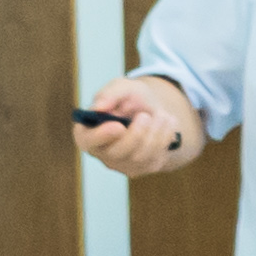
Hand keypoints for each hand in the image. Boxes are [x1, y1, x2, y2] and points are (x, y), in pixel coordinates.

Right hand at [79, 74, 203, 175]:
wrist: (154, 110)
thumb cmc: (131, 99)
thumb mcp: (123, 87)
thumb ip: (110, 94)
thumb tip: (98, 107)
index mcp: (89, 131)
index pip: (87, 141)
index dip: (101, 136)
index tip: (118, 126)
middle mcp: (103, 152)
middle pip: (116, 153)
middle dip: (135, 134)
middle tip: (146, 116)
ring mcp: (123, 164)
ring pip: (139, 157)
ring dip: (154, 133)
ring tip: (162, 114)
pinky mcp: (144, 168)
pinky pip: (155, 158)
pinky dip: (165, 137)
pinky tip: (168, 123)